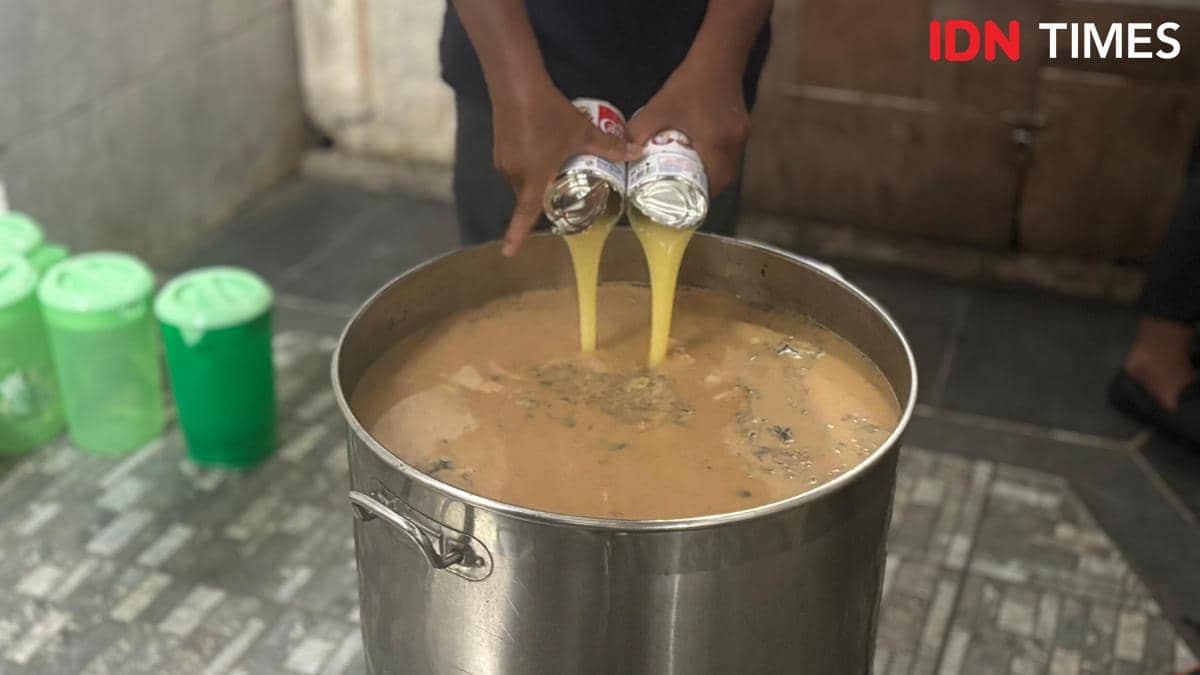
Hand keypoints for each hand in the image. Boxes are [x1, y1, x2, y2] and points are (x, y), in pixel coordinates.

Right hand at [492, 84, 640, 255]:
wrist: (516, 83)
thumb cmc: (549, 112)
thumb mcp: (583, 131)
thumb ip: (609, 146)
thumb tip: (638, 152)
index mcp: (533, 178)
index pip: (524, 214)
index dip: (516, 235)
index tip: (509, 253)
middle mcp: (514, 174)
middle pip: (527, 198)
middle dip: (542, 202)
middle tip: (562, 196)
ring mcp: (503, 161)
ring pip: (521, 182)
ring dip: (536, 182)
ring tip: (555, 169)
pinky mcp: (499, 149)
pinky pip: (515, 168)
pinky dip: (528, 167)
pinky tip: (541, 151)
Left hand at [625, 60, 750, 198]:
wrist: (717, 58)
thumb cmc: (689, 83)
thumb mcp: (658, 108)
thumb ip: (638, 131)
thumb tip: (622, 153)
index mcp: (716, 143)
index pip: (711, 184)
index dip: (697, 198)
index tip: (680, 205)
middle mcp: (734, 144)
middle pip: (722, 180)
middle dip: (703, 191)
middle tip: (681, 195)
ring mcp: (741, 136)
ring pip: (728, 169)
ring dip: (711, 177)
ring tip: (690, 182)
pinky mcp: (742, 128)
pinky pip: (730, 155)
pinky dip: (717, 163)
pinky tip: (701, 161)